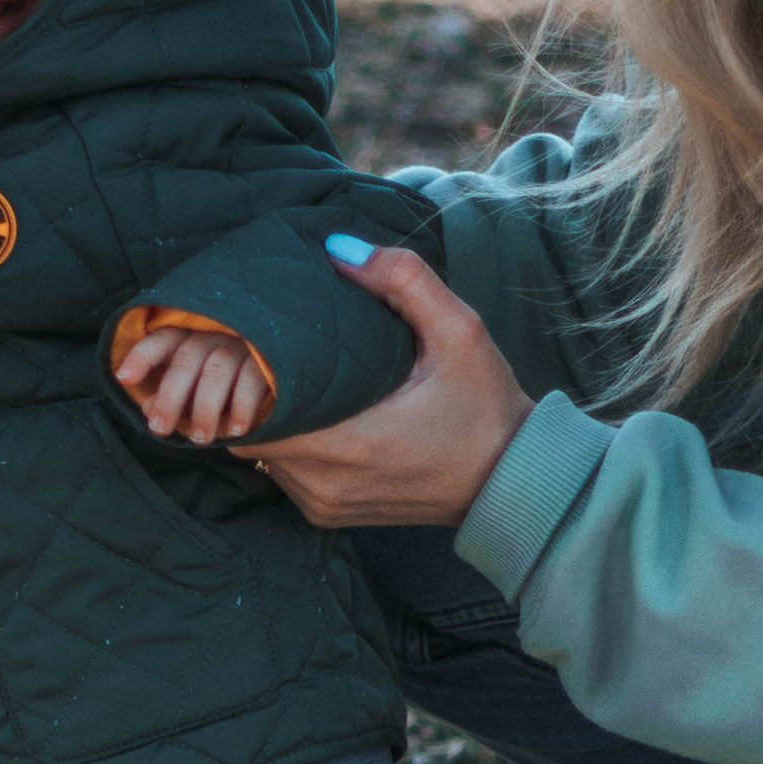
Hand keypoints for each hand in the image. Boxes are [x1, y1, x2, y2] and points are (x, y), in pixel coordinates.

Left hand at [113, 321, 274, 445]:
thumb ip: (171, 398)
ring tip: (200, 440)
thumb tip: (146, 410)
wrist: (279, 376)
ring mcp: (242, 344)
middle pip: (186, 361)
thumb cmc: (225, 383)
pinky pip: (251, 381)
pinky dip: (241, 408)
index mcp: (191, 337)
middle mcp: (214, 335)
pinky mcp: (269, 358)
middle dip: (170, 397)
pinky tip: (235, 431)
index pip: (162, 340)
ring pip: (216, 372)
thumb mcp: (194, 391)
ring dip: (205, 409)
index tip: (124, 379)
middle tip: (160, 429)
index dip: (142, 357)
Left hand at [231, 240, 532, 525]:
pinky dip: (290, 444)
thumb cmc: (487, 408)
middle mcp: (325, 483)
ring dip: (272, 419)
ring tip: (296, 380)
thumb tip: (339, 248)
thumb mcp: (460, 332)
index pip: (255, 410)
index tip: (265, 341)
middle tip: (276, 352)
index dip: (250, 372)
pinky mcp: (331, 515)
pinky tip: (316, 415)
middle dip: (255, 391)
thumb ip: (404, 280)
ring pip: (264, 454)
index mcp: (350, 443)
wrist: (512, 482)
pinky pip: (285, 474)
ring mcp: (325, 505)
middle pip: (250, 432)